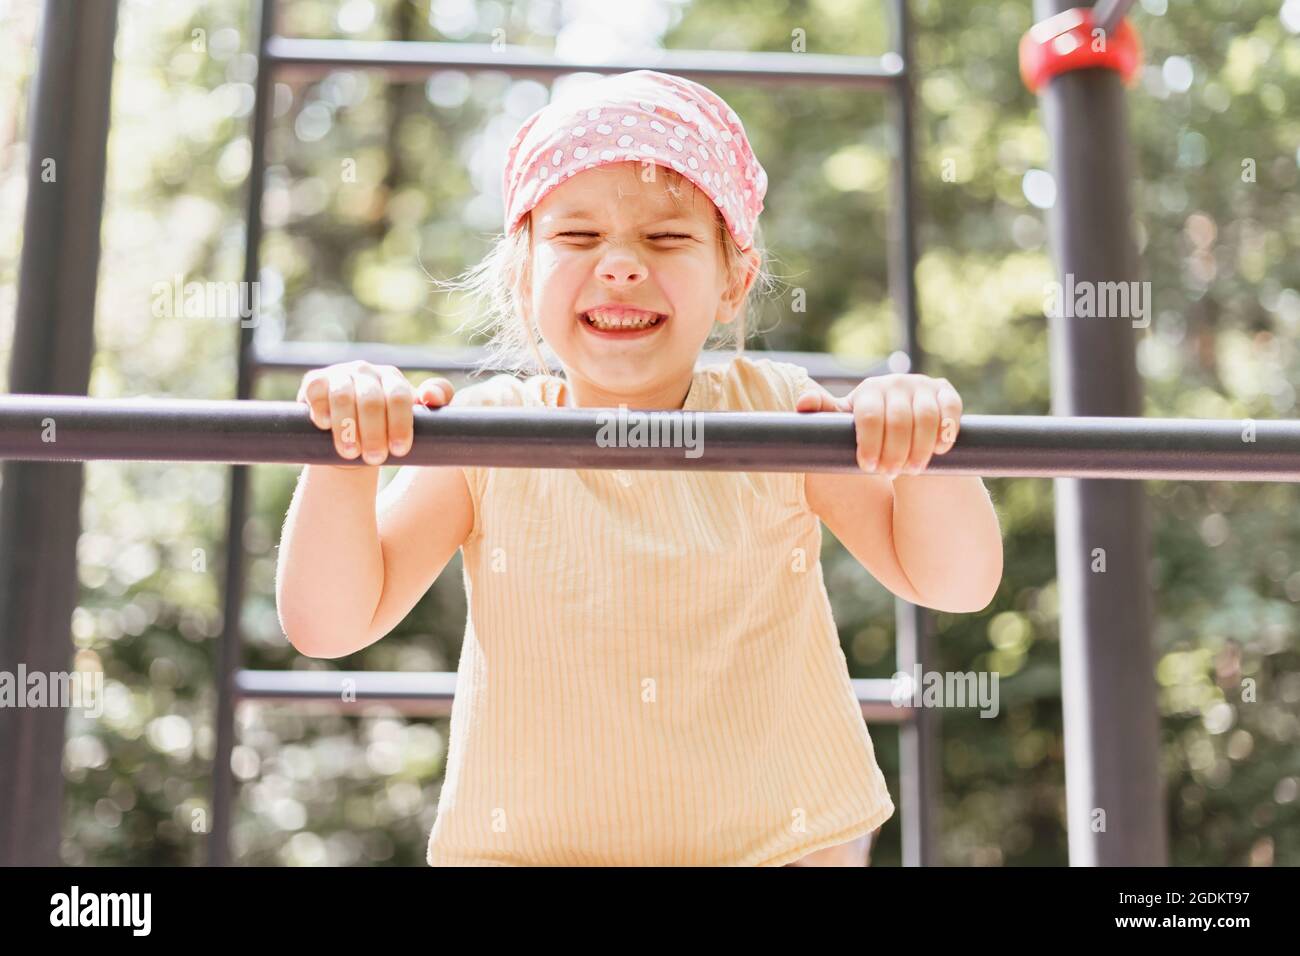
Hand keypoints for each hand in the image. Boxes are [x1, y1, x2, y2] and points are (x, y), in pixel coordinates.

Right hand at [296, 360, 454, 464]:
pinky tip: (325, 425)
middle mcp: (367, 372)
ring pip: (343, 396)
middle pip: (371, 400)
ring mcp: (340, 374)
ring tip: (351, 453)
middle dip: (374, 433)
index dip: (400, 424)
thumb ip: (437, 402)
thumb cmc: (386, 430)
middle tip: (376, 459)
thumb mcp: (415, 419)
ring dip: (347, 426)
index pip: (400, 397)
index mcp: (393, 380)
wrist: (350, 438)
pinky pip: (316, 390)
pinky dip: (320, 407)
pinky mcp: (315, 381)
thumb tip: (434, 396)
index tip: (400, 450)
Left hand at [795, 373, 962, 476]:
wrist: (904, 429)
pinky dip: (946, 428)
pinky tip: (940, 449)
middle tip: (891, 473)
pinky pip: (950, 407)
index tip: (867, 467)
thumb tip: (801, 403)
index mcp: (868, 390)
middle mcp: (895, 383)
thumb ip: (825, 412)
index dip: (869, 443)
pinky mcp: (945, 392)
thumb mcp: (846, 423)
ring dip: (920, 446)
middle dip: (894, 450)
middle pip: (897, 420)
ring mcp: (922, 386)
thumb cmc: (870, 429)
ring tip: (913, 469)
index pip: (868, 415)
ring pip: (925, 416)